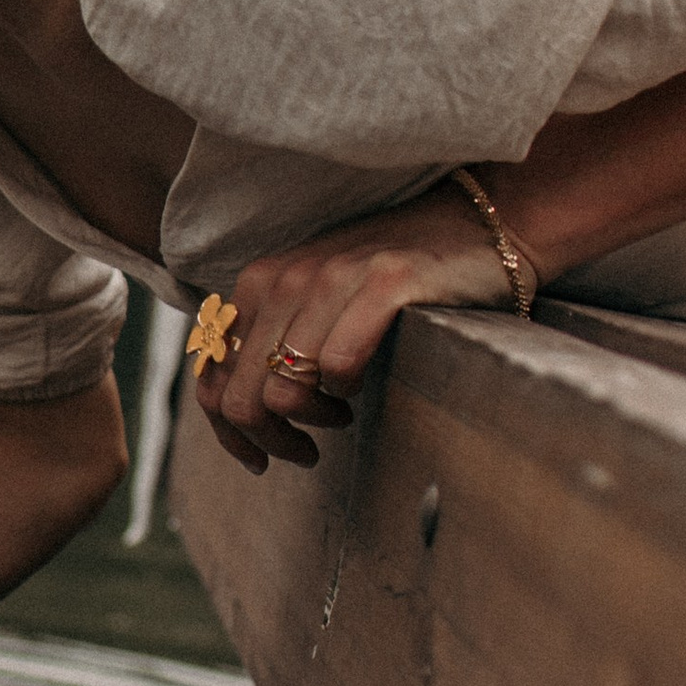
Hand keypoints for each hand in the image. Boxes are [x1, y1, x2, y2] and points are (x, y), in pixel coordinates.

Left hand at [191, 185, 522, 474]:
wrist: (474, 226)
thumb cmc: (390, 280)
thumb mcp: (315, 303)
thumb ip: (272, 342)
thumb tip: (235, 411)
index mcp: (259, 285)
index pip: (212, 380)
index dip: (229, 435)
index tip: (260, 459)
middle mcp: (286, 277)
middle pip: (242, 398)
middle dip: (270, 440)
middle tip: (306, 450)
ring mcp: (334, 276)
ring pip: (283, 391)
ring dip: (313, 421)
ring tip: (341, 416)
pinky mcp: (385, 283)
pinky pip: (339, 364)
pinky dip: (347, 391)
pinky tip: (362, 390)